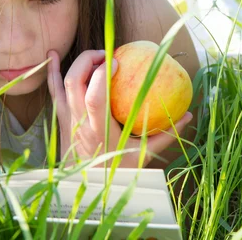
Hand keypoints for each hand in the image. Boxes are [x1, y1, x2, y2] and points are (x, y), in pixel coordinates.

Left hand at [46, 49, 192, 167]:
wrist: (86, 187)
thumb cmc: (117, 172)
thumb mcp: (143, 156)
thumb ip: (165, 135)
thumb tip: (188, 116)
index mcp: (99, 131)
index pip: (95, 97)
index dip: (102, 74)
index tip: (117, 61)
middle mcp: (79, 122)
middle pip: (75, 82)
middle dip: (89, 61)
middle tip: (107, 55)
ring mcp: (66, 119)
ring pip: (62, 84)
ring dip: (76, 63)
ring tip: (94, 54)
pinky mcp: (60, 118)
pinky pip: (53, 91)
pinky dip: (53, 72)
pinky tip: (53, 55)